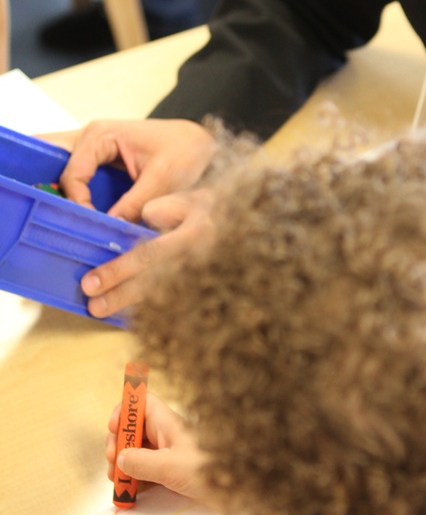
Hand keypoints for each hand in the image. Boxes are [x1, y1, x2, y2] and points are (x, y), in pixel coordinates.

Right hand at [51, 119, 216, 220]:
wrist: (199, 145)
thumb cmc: (185, 151)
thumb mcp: (163, 178)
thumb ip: (135, 203)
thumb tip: (109, 228)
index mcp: (100, 136)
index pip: (72, 174)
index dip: (75, 203)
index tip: (87, 225)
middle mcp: (88, 140)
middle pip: (50, 161)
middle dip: (42, 186)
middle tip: (42, 215)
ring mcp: (90, 151)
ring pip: (57, 170)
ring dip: (53, 193)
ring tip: (50, 220)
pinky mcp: (97, 165)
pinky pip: (73, 178)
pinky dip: (68, 196)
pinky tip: (68, 218)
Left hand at [80, 187, 215, 319]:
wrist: (244, 226)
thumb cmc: (210, 210)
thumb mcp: (186, 200)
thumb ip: (159, 212)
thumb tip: (135, 233)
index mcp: (192, 236)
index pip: (148, 256)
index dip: (118, 271)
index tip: (91, 283)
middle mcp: (197, 261)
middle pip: (152, 284)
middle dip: (120, 296)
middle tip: (93, 307)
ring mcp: (202, 279)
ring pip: (162, 296)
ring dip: (131, 304)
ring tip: (104, 312)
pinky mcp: (200, 288)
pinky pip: (172, 301)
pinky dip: (149, 309)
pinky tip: (128, 314)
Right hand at [106, 393, 209, 502]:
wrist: (243, 491)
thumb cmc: (212, 472)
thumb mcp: (171, 467)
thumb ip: (142, 462)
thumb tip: (120, 459)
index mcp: (169, 424)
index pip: (142, 403)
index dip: (125, 411)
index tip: (113, 429)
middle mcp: (168, 435)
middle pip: (135, 430)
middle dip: (118, 444)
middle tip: (113, 462)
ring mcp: (171, 454)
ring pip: (139, 452)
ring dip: (124, 465)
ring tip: (119, 481)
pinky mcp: (174, 473)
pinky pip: (148, 471)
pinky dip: (136, 479)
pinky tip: (131, 492)